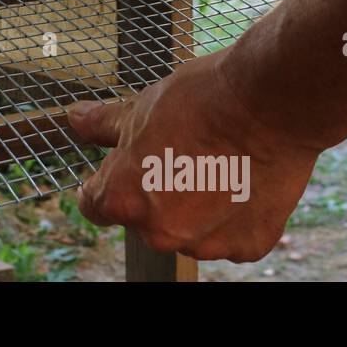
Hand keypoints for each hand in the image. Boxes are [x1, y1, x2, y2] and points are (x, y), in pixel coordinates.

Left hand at [66, 50, 320, 261]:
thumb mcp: (141, 107)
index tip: (123, 167)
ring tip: (216, 164)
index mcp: (125, 199)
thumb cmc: (203, 101)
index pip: (95, 204)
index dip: (105, 181)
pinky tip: (241, 179)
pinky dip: (233, 216)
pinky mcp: (248, 245)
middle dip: (155, 192)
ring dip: (195, 208)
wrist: (270, 102)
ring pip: (188, 231)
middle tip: (180, 155)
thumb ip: (104, 125)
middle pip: (144, 219)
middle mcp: (160, 232)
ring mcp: (206, 244)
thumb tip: (76, 120)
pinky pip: (229, 236)